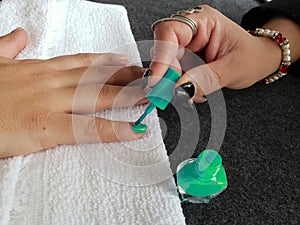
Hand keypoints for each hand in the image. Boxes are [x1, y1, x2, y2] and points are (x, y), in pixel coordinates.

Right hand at [0, 28, 146, 157]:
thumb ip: (9, 48)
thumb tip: (19, 35)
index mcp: (39, 70)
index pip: (80, 63)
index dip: (105, 62)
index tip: (123, 61)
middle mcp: (50, 82)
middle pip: (96, 77)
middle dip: (125, 77)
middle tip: (147, 77)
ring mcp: (51, 103)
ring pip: (99, 96)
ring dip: (129, 95)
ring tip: (150, 96)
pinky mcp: (46, 127)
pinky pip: (90, 129)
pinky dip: (116, 129)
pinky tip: (136, 129)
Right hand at [150, 5, 286, 101]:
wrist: (258, 60)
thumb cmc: (252, 57)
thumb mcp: (233, 69)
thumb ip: (206, 79)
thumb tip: (180, 90)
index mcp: (204, 20)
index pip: (170, 32)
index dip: (160, 57)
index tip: (156, 80)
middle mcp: (191, 28)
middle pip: (164, 49)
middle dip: (166, 74)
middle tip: (169, 94)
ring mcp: (187, 42)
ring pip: (166, 62)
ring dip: (172, 82)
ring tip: (188, 94)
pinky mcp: (186, 56)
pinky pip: (173, 70)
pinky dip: (178, 84)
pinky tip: (191, 90)